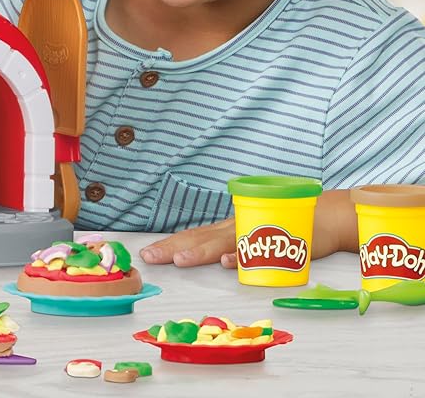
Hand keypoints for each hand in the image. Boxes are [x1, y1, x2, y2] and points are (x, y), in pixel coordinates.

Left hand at [139, 189, 356, 269]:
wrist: (328, 216)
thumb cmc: (288, 229)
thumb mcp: (256, 236)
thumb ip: (237, 247)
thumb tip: (219, 261)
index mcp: (229, 228)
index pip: (194, 235)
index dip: (171, 244)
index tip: (149, 254)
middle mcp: (237, 227)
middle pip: (200, 238)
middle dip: (173, 248)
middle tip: (150, 257)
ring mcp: (257, 232)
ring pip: (224, 242)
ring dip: (202, 252)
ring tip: (181, 260)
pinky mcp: (279, 240)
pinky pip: (260, 249)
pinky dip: (243, 256)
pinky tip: (229, 263)